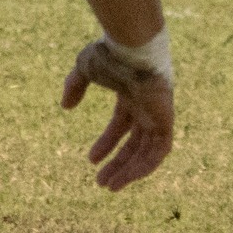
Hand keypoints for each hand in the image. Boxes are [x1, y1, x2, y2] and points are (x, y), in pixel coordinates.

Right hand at [62, 37, 174, 191]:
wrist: (131, 46)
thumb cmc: (109, 53)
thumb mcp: (84, 69)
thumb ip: (75, 87)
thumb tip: (66, 106)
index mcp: (131, 94)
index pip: (121, 125)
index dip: (107, 144)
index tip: (91, 160)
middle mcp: (147, 107)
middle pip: (135, 143)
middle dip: (118, 164)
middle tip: (103, 184)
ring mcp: (158, 114)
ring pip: (147, 152)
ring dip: (130, 171)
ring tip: (111, 187)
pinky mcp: (166, 120)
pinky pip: (160, 151)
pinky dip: (146, 166)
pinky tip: (129, 176)